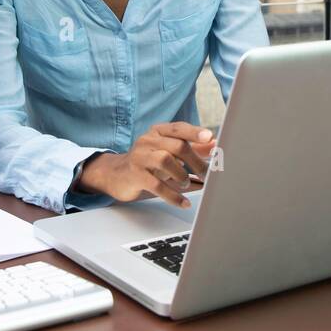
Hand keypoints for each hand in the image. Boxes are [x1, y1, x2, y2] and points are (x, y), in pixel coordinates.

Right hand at [78, 123, 217, 207]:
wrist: (116, 175)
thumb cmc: (148, 162)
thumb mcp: (169, 151)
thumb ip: (192, 147)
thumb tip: (214, 144)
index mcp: (158, 132)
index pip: (179, 128)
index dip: (195, 132)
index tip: (209, 137)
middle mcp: (148, 141)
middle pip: (177, 146)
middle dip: (196, 161)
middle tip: (206, 174)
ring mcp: (140, 157)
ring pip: (165, 160)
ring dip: (182, 175)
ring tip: (187, 183)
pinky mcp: (134, 175)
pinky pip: (156, 185)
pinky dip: (173, 196)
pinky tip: (183, 202)